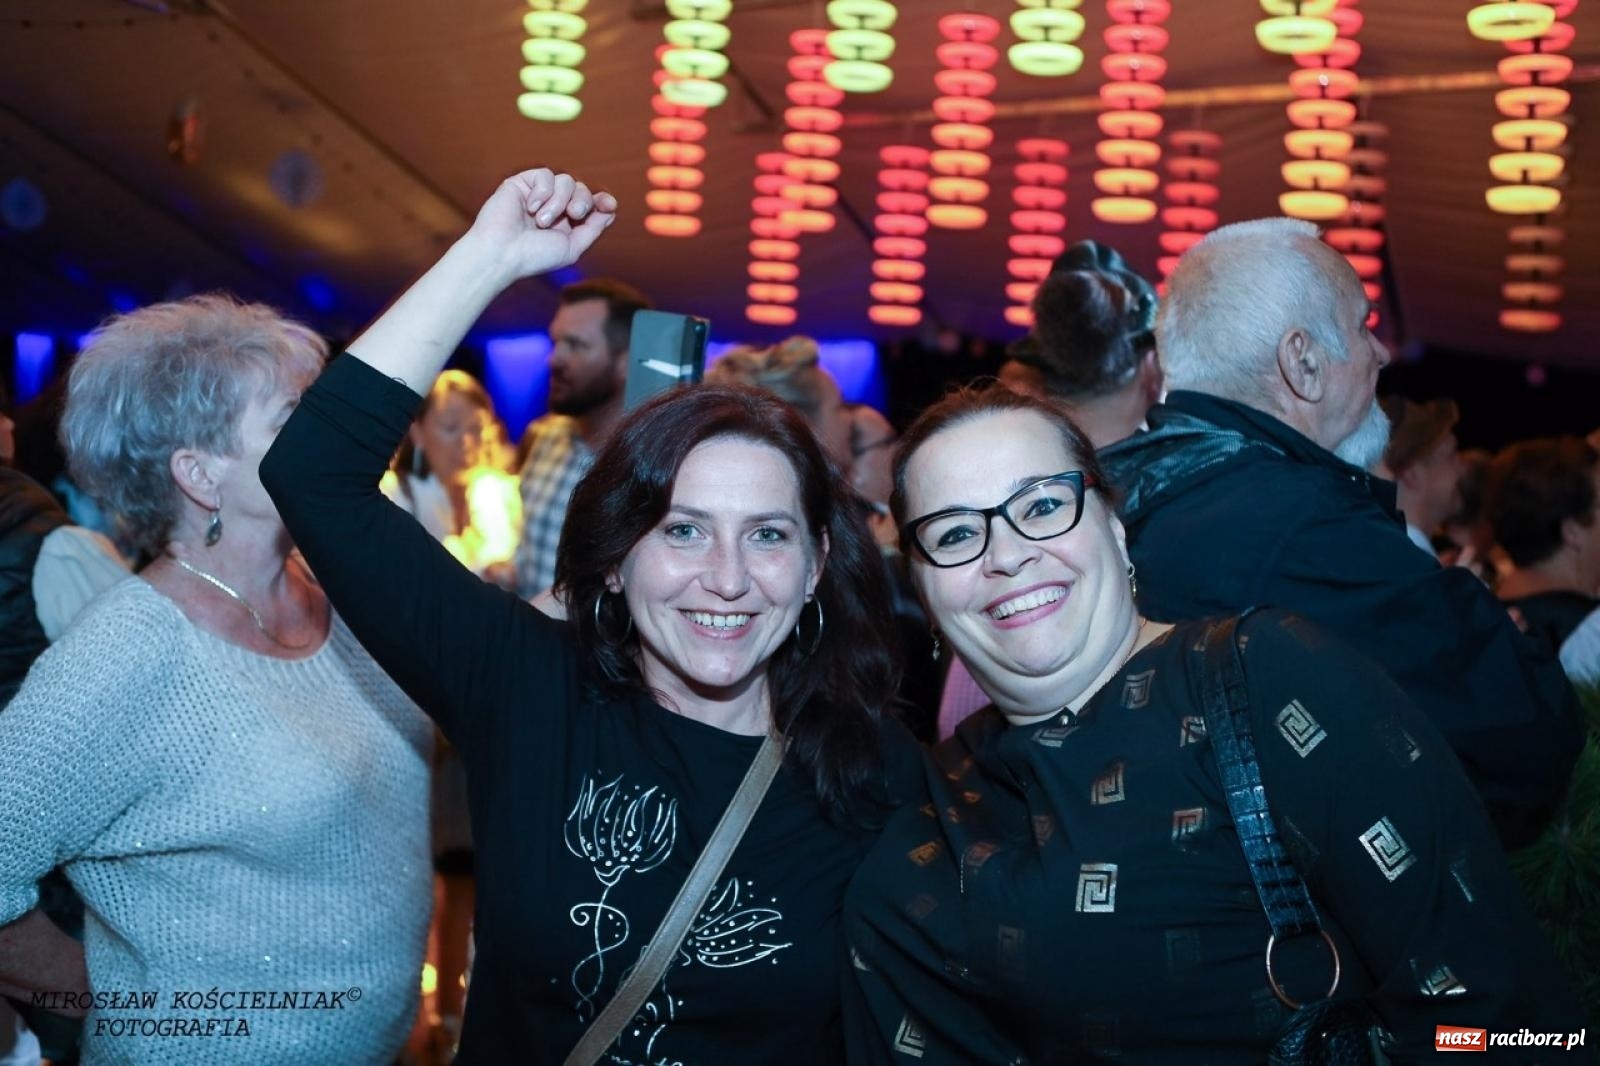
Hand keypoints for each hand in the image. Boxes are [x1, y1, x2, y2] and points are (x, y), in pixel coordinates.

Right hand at [465, 168, 617, 282]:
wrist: (502, 253)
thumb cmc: (534, 256)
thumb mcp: (572, 247)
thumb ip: (592, 229)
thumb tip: (611, 211)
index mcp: (566, 223)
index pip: (590, 204)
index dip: (602, 201)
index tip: (609, 204)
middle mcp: (554, 206)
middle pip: (582, 189)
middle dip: (582, 201)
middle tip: (572, 215)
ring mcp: (538, 194)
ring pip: (566, 181)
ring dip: (558, 201)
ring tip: (541, 221)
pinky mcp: (522, 183)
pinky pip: (545, 175)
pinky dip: (542, 192)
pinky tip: (529, 208)